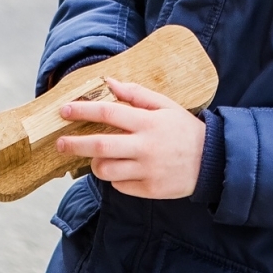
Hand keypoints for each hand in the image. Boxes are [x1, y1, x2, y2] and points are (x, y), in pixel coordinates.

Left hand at [56, 79, 205, 199]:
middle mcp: (146, 147)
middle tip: (59, 143)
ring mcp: (147, 171)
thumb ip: (136, 94)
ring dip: (95, 163)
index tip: (64, 111)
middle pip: (100, 146)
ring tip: (97, 157)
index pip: (109, 113)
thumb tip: (108, 82)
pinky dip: (114, 177)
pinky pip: (119, 185)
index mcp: (149, 122)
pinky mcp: (149, 190)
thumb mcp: (165, 105)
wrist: (212, 161)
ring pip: (106, 169)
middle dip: (74, 144)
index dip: (83, 111)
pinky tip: (122, 169)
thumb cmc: (184, 130)